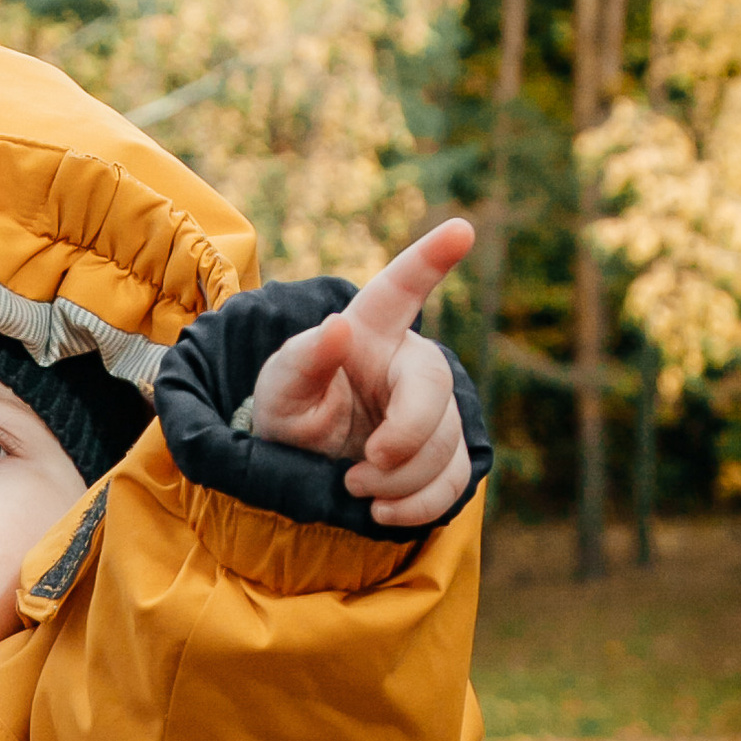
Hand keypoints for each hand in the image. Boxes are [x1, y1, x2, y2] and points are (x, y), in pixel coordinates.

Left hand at [247, 221, 475, 527]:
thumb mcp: (279, 388)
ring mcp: (434, 410)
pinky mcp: (445, 454)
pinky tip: (382, 511)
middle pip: (434, 388)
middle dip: (405, 436)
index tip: (461, 228)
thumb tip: (337, 326)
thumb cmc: (292, 411)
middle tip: (365, 463)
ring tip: (354, 485)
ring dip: (398, 480)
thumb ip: (303, 358)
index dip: (430, 258)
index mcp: (370, 331)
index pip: (401, 288)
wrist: (304, 465)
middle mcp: (409, 362)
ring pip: (445, 444)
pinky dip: (418, 506)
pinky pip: (454, 481)